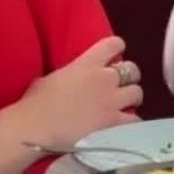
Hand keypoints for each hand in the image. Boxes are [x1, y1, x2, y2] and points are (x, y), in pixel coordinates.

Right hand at [17, 36, 142, 146]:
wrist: (35, 129)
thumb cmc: (35, 103)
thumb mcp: (51, 77)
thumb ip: (68, 74)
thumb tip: (69, 79)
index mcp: (87, 64)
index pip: (113, 44)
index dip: (118, 48)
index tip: (114, 56)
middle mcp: (104, 79)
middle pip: (132, 69)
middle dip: (129, 76)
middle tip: (121, 86)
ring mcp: (111, 101)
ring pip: (138, 93)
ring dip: (132, 98)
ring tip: (125, 105)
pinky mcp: (114, 123)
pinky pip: (135, 118)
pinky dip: (132, 121)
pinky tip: (124, 125)